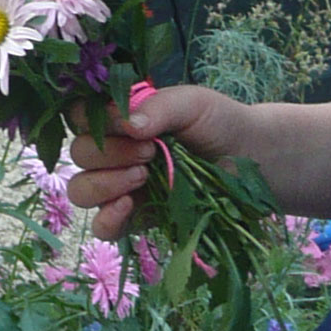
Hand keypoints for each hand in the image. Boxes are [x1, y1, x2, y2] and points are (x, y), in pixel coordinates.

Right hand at [65, 83, 249, 239]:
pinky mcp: (135, 219)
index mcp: (118, 120)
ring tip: (143, 176)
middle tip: (149, 152)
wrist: (251, 159)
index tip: (126, 122)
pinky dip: (107, 217)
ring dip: (105, 183)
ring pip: (80, 190)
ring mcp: (121, 188)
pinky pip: (101, 227)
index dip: (94, 120)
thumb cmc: (218, 123)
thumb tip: (128, 126)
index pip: (79, 117)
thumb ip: (158, 107)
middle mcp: (113, 153)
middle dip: (109, 153)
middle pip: (79, 154)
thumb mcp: (191, 103)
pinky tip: (129, 205)